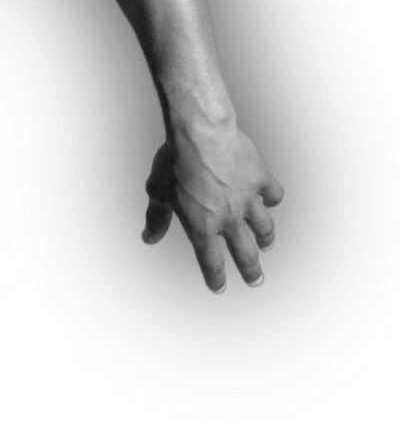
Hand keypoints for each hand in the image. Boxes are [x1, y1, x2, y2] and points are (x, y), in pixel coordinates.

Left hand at [141, 119, 284, 292]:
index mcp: (202, 228)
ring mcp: (248, 200)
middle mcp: (228, 219)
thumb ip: (157, 219)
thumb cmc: (175, 163)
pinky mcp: (261, 178)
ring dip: (266, 239)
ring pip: (264, 228)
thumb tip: (149, 238)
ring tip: (266, 244)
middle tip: (255, 281)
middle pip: (244, 254)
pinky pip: (274, 194)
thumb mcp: (159, 193)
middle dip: (250, 271)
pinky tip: (270, 200)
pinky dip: (273, 199)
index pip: (211, 263)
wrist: (202, 135)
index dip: (215, 278)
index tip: (219, 288)